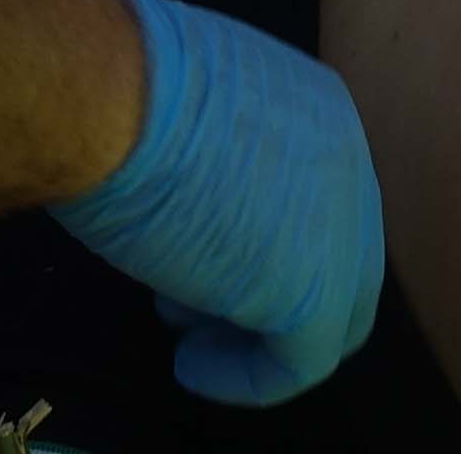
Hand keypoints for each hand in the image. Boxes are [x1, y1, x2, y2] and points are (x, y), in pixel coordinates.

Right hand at [49, 0, 387, 403]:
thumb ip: (217, 147)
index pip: (321, 197)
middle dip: (267, 289)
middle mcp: (351, 163)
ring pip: (329, 315)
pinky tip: (192, 367)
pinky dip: (244, 379)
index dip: (263, 234)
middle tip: (192, 303)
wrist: (108, 94)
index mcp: (322, 108)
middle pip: (339, 256)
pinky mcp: (314, 295)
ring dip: (254, 331)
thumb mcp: (187, 101)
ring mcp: (341, 230)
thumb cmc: (122, 81)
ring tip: (179, 325)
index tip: (198, 251)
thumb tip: (196, 194)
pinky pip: (295, 365)